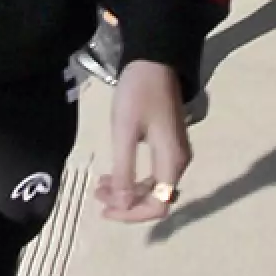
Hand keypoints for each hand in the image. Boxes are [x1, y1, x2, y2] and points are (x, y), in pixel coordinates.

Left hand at [95, 58, 189, 225]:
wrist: (155, 61)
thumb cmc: (138, 94)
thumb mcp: (125, 132)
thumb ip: (124, 171)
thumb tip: (123, 205)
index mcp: (172, 161)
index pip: (158, 205)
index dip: (132, 214)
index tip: (105, 209)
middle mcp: (179, 162)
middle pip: (157, 199)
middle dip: (126, 203)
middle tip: (96, 194)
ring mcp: (175, 154)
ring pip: (153, 187)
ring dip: (127, 191)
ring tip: (99, 186)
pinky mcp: (168, 145)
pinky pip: (152, 173)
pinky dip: (132, 178)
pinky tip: (112, 174)